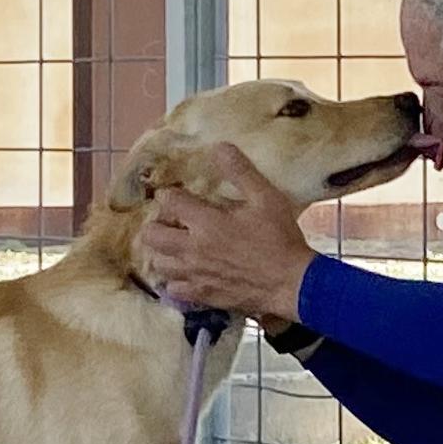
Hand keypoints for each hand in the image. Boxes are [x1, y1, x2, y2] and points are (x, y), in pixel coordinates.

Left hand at [134, 144, 314, 318]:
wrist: (291, 283)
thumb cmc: (279, 238)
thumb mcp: (266, 198)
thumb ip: (241, 172)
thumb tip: (219, 147)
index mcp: (206, 221)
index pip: (168, 201)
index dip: (169, 195)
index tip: (178, 195)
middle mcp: (192, 248)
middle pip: (151, 235)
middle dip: (156, 224)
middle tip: (172, 222)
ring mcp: (194, 275)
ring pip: (158, 263)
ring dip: (162, 253)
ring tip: (176, 247)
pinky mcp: (201, 296)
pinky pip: (173, 290)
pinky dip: (175, 281)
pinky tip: (186, 274)